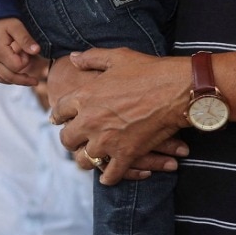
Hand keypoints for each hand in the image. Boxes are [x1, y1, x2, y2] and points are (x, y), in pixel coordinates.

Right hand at [0, 17, 47, 86]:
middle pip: (9, 77)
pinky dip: (2, 78)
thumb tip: (37, 51)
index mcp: (0, 52)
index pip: (17, 66)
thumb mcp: (16, 26)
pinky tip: (10, 75)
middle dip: (23, 80)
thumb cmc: (1, 18)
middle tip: (36, 81)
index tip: (27, 51)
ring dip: (13, 81)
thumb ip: (26, 39)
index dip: (25, 61)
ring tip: (24, 80)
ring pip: (0, 79)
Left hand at [49, 47, 192, 185]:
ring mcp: (107, 140)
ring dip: (86, 159)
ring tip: (90, 157)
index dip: (58, 115)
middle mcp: (90, 121)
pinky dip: (108, 177)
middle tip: (75, 139)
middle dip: (70, 140)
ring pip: (84, 160)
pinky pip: (110, 174)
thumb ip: (92, 58)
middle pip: (66, 139)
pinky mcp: (126, 155)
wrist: (177, 90)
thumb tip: (74, 59)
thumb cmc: (149, 70)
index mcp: (85, 96)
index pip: (59, 111)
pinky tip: (107, 176)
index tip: (59, 119)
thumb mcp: (118, 57)